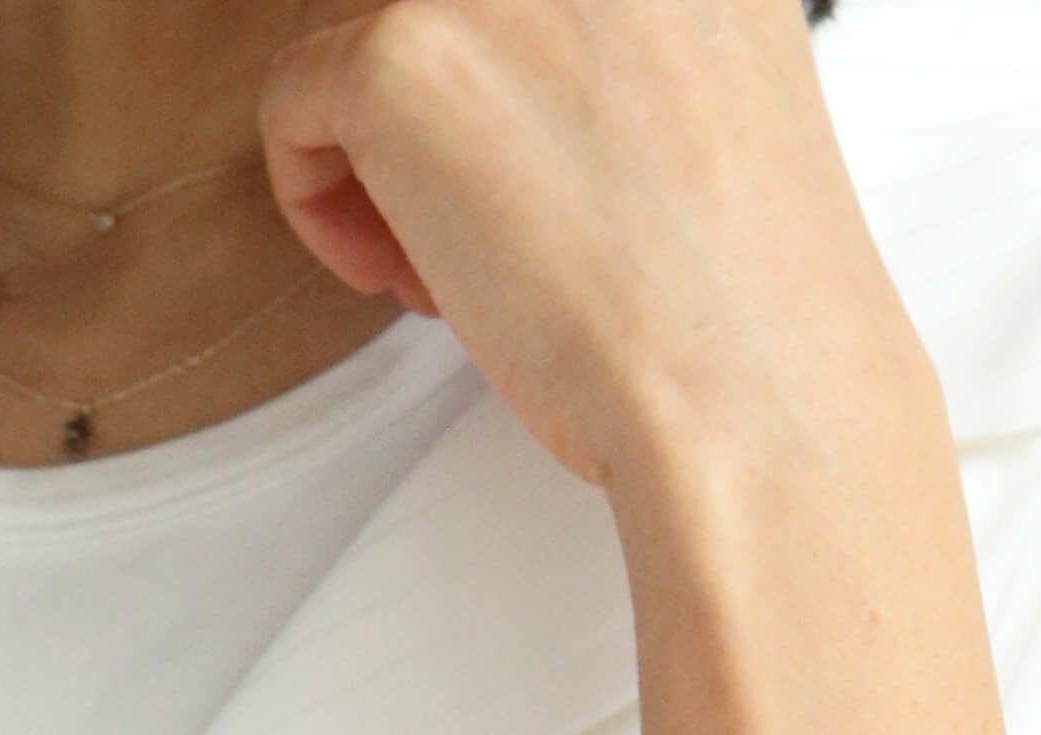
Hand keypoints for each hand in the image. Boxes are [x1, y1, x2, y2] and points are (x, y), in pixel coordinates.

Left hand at [259, 0, 929, 491]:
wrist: (745, 391)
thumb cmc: (732, 296)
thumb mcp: (701, 94)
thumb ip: (608, 43)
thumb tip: (505, 75)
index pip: (505, 2)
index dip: (493, 79)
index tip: (510, 150)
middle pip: (425, 12)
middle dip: (432, 111)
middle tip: (483, 218)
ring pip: (358, 33)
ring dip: (387, 152)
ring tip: (457, 263)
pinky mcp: (400, 54)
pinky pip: (295, 100)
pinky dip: (324, 203)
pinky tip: (413, 280)